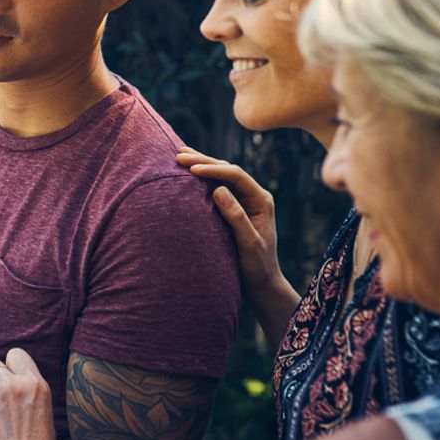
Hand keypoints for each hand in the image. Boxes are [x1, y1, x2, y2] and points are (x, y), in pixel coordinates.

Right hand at [177, 148, 297, 344]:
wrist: (261, 283)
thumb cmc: (257, 266)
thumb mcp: (248, 243)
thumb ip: (236, 216)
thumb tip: (218, 189)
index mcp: (261, 200)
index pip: (236, 176)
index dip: (214, 169)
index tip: (192, 169)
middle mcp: (253, 195)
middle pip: (227, 170)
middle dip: (203, 161)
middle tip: (178, 156)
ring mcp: (243, 200)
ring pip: (220, 175)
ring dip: (201, 164)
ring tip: (179, 155)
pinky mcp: (233, 206)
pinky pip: (215, 186)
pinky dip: (201, 178)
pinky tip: (187, 171)